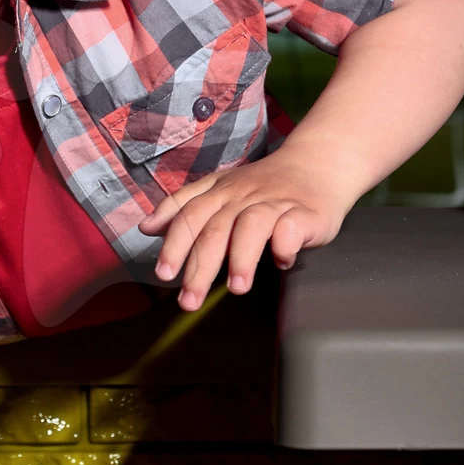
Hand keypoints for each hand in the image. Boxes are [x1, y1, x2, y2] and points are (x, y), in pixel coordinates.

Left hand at [138, 150, 352, 311]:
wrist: (317, 164)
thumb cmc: (263, 186)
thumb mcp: (218, 189)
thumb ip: (183, 208)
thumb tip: (146, 228)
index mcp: (219, 191)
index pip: (190, 215)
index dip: (174, 244)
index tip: (162, 275)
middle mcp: (242, 196)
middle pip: (215, 229)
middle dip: (199, 267)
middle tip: (189, 300)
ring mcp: (274, 203)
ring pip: (251, 226)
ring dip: (242, 258)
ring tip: (236, 288)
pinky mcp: (304, 213)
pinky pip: (290, 228)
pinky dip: (284, 245)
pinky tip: (281, 262)